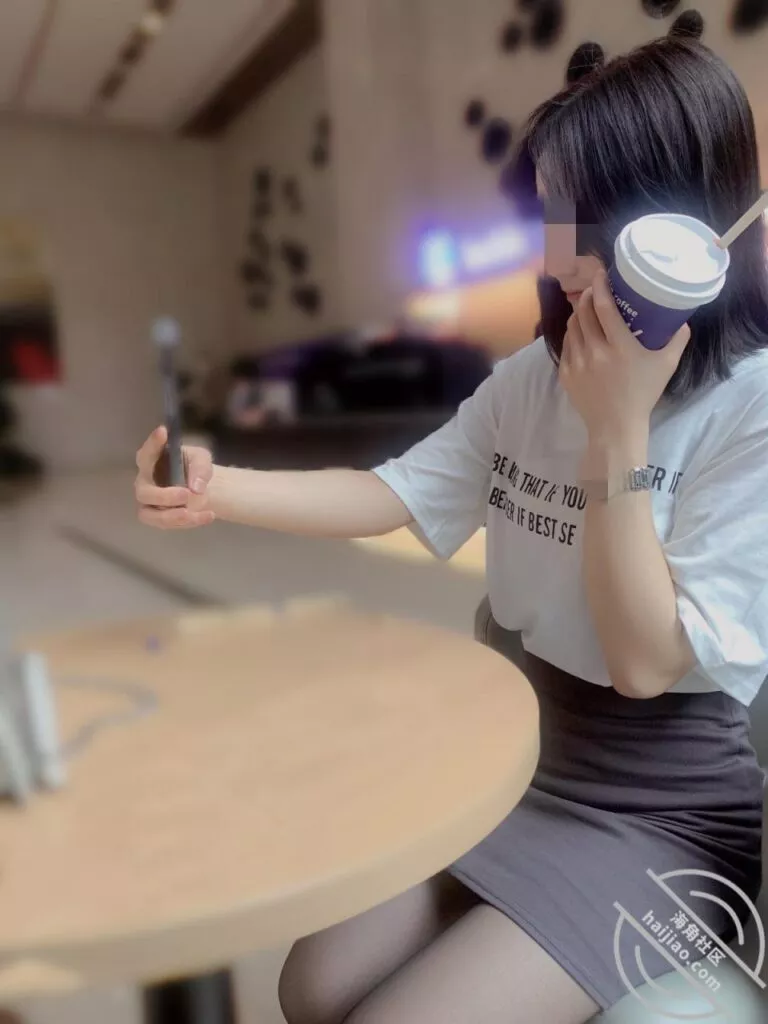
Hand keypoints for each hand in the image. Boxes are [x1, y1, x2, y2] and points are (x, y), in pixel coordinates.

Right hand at [135, 426, 215, 529]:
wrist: (202, 488)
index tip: (163, 431)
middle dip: (164, 496)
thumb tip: (196, 488)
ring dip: (174, 516)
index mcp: (152, 461)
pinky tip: (208, 515)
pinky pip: (167, 524)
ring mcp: (148, 503)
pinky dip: (189, 522)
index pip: (147, 452)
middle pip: (144, 493)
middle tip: (186, 494)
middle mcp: (145, 482)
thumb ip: (200, 468)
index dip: (152, 444)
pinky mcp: (157, 518)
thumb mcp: (202, 460)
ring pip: (151, 514)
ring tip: (199, 512)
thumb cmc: (194, 469)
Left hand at [559, 269, 689, 444]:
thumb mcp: (666, 366)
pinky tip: (580, 332)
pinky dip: (573, 334)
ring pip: (572, 327)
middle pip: (583, 312)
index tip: (600, 275)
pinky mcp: (566, 373)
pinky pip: (567, 345)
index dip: (599, 286)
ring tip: (586, 308)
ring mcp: (578, 362)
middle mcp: (595, 351)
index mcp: (620, 346)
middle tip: (594, 290)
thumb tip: (683, 320)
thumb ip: (677, 340)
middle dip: (587, 296)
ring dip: (578, 313)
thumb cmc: (643, 394)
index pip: (603, 307)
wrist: (615, 426)